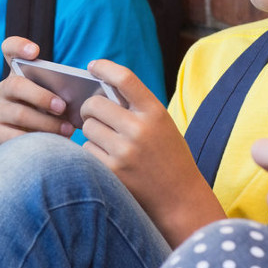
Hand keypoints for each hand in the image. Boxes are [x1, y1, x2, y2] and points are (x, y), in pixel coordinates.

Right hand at [0, 37, 73, 145]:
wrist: (42, 145)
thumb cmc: (57, 115)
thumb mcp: (60, 99)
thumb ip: (64, 91)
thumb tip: (80, 94)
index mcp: (19, 73)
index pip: (9, 49)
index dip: (19, 46)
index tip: (35, 51)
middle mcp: (4, 89)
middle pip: (16, 84)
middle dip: (41, 96)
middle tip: (63, 106)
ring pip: (18, 113)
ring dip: (46, 123)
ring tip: (67, 129)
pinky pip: (12, 136)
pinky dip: (34, 140)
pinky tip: (50, 143)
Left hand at [81, 59, 222, 244]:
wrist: (181, 200)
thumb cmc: (168, 157)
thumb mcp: (161, 125)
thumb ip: (135, 107)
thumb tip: (97, 89)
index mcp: (155, 112)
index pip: (124, 78)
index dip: (104, 67)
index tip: (92, 66)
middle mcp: (139, 129)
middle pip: (94, 104)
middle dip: (89, 108)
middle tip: (92, 114)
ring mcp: (124, 151)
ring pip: (87, 128)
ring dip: (90, 132)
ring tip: (107, 141)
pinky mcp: (112, 172)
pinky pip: (86, 150)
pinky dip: (91, 152)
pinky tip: (106, 159)